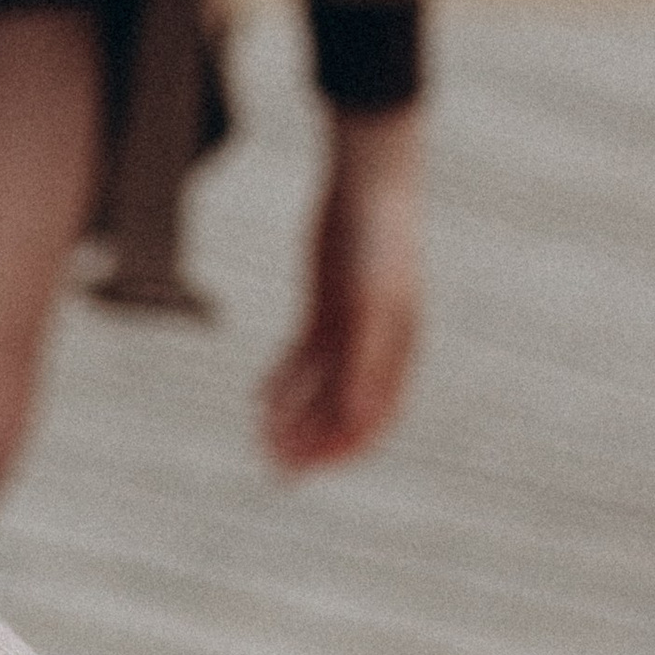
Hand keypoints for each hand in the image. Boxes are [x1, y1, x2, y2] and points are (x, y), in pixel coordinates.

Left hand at [260, 101, 422, 473]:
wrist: (367, 183)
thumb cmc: (379, 241)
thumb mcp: (371, 305)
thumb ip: (366, 362)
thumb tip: (357, 418)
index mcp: (396, 354)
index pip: (371, 420)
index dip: (339, 449)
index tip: (305, 470)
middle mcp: (375, 348)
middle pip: (340, 411)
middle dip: (309, 443)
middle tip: (273, 467)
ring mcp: (349, 330)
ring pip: (317, 389)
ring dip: (291, 418)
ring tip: (260, 440)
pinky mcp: (325, 311)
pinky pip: (302, 360)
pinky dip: (282, 382)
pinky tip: (258, 401)